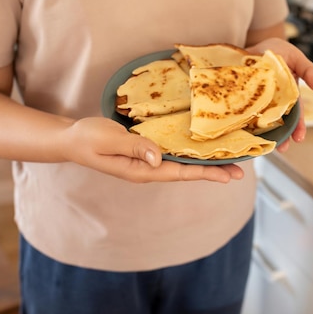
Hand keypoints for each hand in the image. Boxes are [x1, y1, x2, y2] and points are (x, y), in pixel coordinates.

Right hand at [60, 117, 243, 183]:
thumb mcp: (108, 140)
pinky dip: (190, 152)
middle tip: (240, 170)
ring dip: (205, 162)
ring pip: (182, 164)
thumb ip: (133, 147)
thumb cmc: (87, 138)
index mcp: (142, 170)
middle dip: (213, 171)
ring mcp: (148, 162)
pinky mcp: (146, 152)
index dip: (206, 173)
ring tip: (229, 159)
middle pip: (187, 172)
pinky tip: (201, 148)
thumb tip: (158, 157)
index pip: (180, 174)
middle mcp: (149, 169)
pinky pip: (173, 154)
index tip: (228, 175)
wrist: (72, 138)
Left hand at [246, 37, 312, 150]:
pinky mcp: (242, 99)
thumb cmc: (278, 51)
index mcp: (287, 96)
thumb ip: (309, 71)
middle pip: (279, 122)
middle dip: (282, 135)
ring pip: (261, 121)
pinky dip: (243, 124)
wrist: (254, 44)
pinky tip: (243, 134)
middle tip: (282, 148)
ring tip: (266, 146)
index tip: (299, 138)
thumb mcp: (296, 58)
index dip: (298, 126)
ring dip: (264, 134)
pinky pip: (243, 113)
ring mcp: (258, 102)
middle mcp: (273, 102)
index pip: (295, 113)